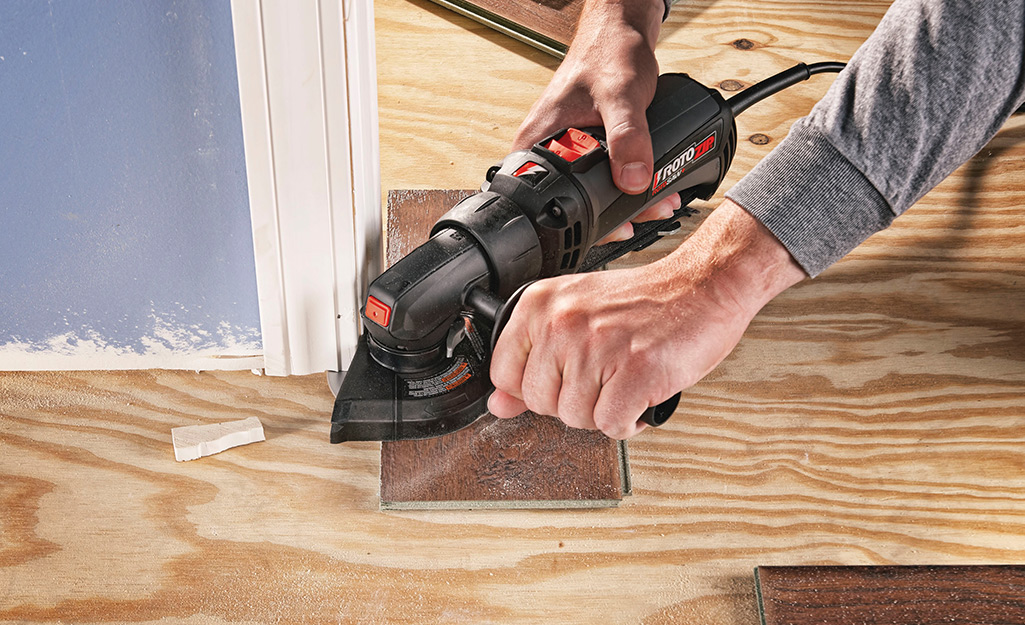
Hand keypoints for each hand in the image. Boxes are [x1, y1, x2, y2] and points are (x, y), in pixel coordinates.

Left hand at [488, 199, 807, 438]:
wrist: (702, 286)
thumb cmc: (643, 303)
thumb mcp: (576, 317)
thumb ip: (532, 362)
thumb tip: (498, 405)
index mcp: (540, 304)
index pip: (504, 374)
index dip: (537, 386)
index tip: (565, 374)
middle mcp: (563, 322)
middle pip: (541, 403)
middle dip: (574, 401)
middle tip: (605, 373)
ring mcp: (599, 347)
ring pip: (576, 418)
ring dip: (605, 410)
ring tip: (625, 378)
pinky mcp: (636, 371)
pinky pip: (611, 426)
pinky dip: (629, 420)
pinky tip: (640, 393)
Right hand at [513, 0, 676, 241]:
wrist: (620, 32)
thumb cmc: (607, 51)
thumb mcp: (620, 94)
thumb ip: (627, 135)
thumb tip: (632, 179)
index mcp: (536, 143)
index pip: (544, 200)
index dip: (581, 221)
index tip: (617, 224)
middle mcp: (548, 152)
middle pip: (575, 204)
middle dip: (616, 215)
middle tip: (649, 211)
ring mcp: (569, 152)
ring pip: (595, 194)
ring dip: (630, 202)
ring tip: (660, 200)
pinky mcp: (589, 149)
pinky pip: (607, 178)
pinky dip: (632, 185)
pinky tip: (653, 186)